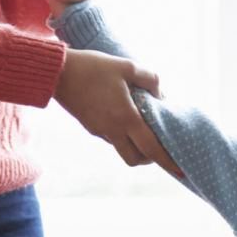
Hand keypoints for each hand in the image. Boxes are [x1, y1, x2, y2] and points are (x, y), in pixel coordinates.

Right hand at [54, 49, 183, 177]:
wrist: (56, 72)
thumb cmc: (93, 67)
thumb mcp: (127, 66)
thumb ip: (150, 79)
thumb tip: (161, 94)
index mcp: (126, 118)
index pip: (151, 149)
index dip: (167, 162)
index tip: (180, 171)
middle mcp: (113, 130)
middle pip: (136, 159)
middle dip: (150, 158)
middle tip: (158, 145)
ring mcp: (100, 131)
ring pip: (122, 150)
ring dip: (135, 146)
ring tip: (142, 127)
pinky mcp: (90, 127)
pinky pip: (111, 138)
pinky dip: (121, 135)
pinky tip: (123, 117)